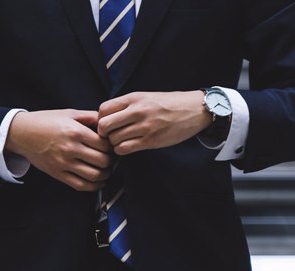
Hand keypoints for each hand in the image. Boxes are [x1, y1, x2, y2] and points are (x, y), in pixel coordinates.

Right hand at [5, 109, 113, 190]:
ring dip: (105, 175)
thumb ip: (90, 116)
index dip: (112, 146)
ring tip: (106, 170)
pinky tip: (97, 181)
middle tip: (111, 158)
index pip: (104, 145)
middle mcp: (70, 149)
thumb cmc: (46, 121)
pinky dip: (94, 186)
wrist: (22, 133)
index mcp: (75, 132)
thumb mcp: (69, 113)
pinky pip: (80, 185)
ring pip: (94, 175)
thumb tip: (108, 122)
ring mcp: (64, 163)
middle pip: (103, 161)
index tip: (111, 146)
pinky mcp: (58, 174)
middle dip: (111, 161)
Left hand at [97, 91, 211, 154]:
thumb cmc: (168, 104)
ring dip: (114, 143)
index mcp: (134, 98)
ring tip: (122, 140)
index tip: (107, 123)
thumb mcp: (146, 97)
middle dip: (104, 133)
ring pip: (113, 140)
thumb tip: (106, 116)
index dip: (100, 119)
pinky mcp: (151, 141)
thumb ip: (127, 105)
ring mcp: (144, 127)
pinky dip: (122, 150)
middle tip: (111, 135)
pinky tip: (128, 146)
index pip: (103, 109)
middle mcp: (137, 111)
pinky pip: (125, 149)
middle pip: (104, 125)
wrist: (193, 110)